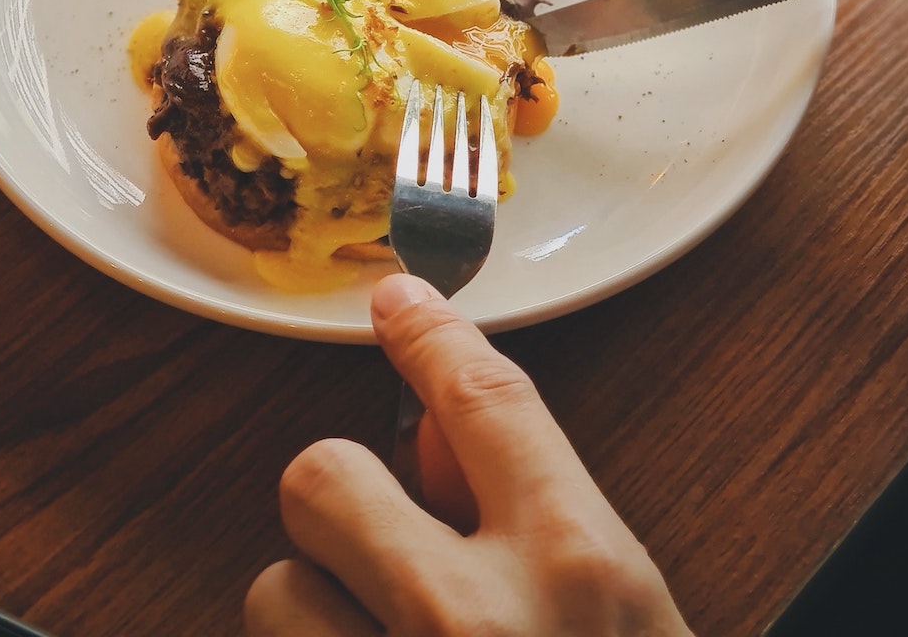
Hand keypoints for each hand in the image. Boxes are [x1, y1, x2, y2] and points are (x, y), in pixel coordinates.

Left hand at [245, 273, 692, 635]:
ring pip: (276, 586)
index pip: (481, 398)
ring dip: (319, 610)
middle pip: (326, 474)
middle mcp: (472, 618)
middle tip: (375, 546)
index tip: (396, 302)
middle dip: (341, 499)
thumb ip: (543, 516)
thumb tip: (434, 437)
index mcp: (575, 569)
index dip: (427, 337)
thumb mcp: (630, 612)